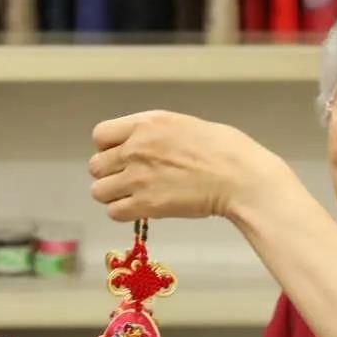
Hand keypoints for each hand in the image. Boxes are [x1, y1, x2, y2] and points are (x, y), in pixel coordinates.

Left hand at [89, 110, 284, 222]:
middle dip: (111, 174)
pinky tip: (142, 210)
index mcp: (145, 124)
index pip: (100, 135)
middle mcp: (134, 148)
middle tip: (132, 181)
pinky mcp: (146, 204)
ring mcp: (137, 177)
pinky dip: (125, 213)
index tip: (123, 157)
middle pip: (96, 166)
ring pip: (99, 191)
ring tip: (135, 198)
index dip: (108, 148)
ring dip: (114, 196)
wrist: (239, 177)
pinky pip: (114, 212)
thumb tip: (147, 146)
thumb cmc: (226, 149)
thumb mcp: (185, 125)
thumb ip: (157, 134)